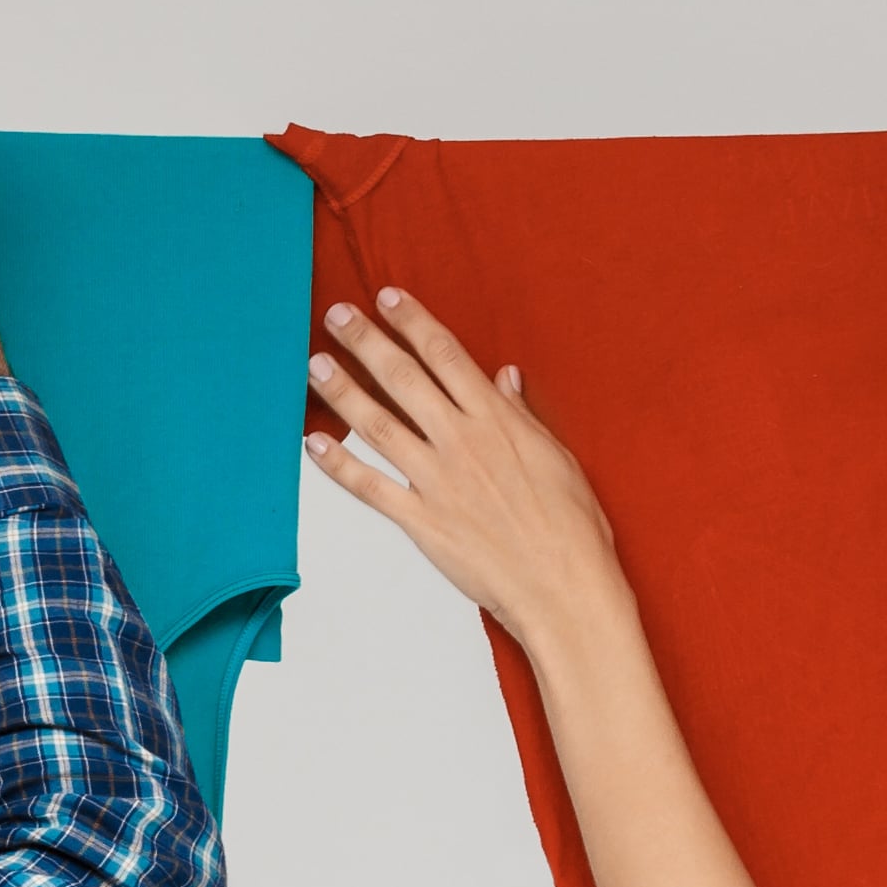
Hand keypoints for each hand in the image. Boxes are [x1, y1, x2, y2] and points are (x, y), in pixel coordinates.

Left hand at [304, 291, 634, 656]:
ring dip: (343, 392)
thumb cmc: (572, 528)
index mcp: (498, 421)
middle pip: (404, 379)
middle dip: (366, 342)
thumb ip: (523, 415)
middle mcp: (462, 443)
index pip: (446, 355)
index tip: (387, 298)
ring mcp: (438, 482)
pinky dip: (338, 465)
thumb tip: (505, 378)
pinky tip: (313, 445)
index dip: (412, 322)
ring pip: (378, 425)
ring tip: (315, 366)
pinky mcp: (422, 523)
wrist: (565, 588)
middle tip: (337, 316)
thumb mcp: (558, 457)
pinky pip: (370, 488)